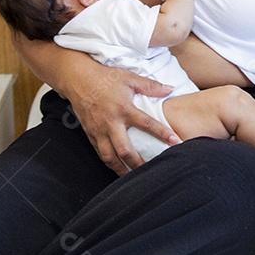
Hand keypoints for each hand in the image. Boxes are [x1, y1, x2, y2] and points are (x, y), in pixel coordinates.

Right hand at [66, 64, 180, 173]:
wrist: (78, 79)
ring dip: (122, 169)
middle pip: (125, 150)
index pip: (147, 124)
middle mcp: (111, 122)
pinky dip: (110, 163)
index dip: (162, 134)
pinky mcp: (90, 134)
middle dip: (139, 163)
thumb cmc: (105, 77)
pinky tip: (118, 168)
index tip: (175, 142)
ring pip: (110, 157)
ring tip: (134, 177)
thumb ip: (151, 86)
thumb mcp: (130, 78)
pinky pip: (100, 153)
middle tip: (153, 172)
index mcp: (124, 108)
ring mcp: (99, 131)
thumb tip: (171, 89)